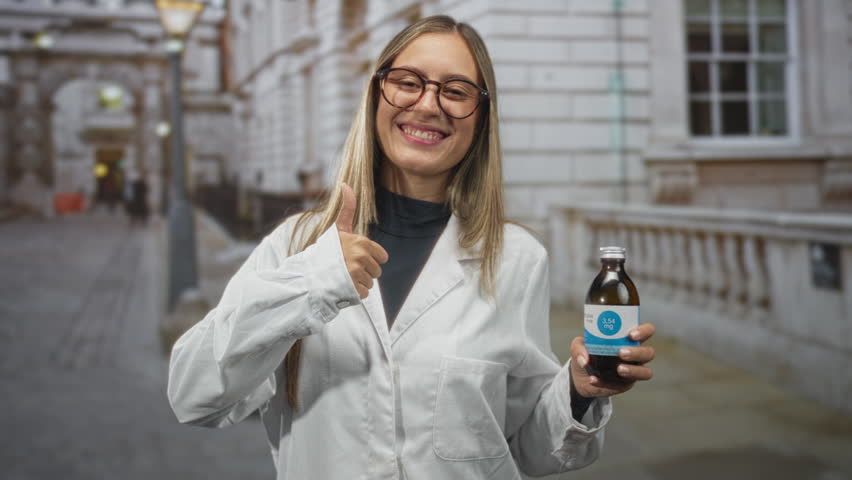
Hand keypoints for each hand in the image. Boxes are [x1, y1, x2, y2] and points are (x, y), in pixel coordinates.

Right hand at [335, 183, 387, 298]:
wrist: (308, 273)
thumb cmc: (326, 251)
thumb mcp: (338, 229)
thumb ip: (347, 208)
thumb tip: (345, 183)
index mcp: (360, 241)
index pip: (382, 257)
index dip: (370, 259)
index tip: (355, 258)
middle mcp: (359, 255)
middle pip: (377, 271)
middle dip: (365, 272)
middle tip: (347, 269)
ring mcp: (355, 272)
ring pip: (371, 283)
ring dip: (359, 283)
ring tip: (343, 278)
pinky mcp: (351, 288)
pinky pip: (364, 294)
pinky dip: (355, 294)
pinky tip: (342, 287)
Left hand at [569, 322, 655, 397]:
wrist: (579, 376)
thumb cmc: (585, 353)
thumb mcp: (578, 346)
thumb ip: (579, 348)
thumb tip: (584, 359)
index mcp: (627, 338)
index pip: (647, 331)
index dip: (644, 331)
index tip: (631, 334)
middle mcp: (635, 354)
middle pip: (649, 353)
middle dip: (637, 352)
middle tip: (621, 352)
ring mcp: (633, 370)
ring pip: (646, 372)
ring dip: (633, 370)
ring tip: (618, 369)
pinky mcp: (625, 384)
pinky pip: (622, 385)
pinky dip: (606, 382)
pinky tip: (593, 379)